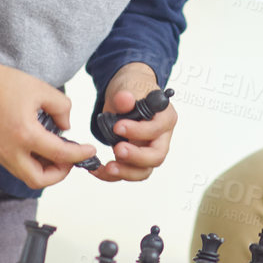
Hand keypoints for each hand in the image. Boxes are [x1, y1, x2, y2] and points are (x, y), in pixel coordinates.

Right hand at [0, 43, 97, 188]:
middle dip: (59, 173)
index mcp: (24, 134)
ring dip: (43, 169)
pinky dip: (30, 162)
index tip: (89, 151)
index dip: (80, 155)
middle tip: (69, 158)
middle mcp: (9, 151)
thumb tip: (65, 127)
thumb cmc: (0, 82)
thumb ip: (61, 108)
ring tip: (55, 150)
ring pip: (25, 175)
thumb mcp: (40, 89)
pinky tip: (38, 145)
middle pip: (39, 180)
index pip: (60, 155)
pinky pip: (15, 165)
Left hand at [89, 62, 176, 182]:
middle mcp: (161, 137)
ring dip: (125, 172)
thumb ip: (126, 95)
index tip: (118, 126)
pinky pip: (127, 172)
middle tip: (117, 149)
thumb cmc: (133, 90)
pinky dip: (111, 175)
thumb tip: (125, 99)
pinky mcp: (135, 159)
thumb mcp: (128, 87)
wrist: (127, 94)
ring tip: (107, 167)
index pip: (157, 130)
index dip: (139, 131)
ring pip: (144, 170)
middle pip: (156, 156)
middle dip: (136, 157)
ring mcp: (148, 150)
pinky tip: (96, 169)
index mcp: (165, 118)